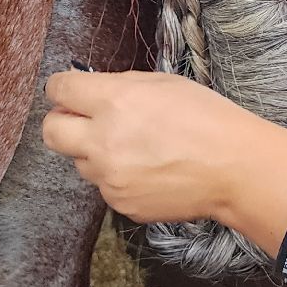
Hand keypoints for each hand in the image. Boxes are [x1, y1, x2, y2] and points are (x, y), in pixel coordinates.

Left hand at [42, 69, 276, 224]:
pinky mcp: (121, 203)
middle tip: (82, 119)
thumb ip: (118, 85)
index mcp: (114, 101)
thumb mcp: (162, 83)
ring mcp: (110, 177)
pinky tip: (149, 169)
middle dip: (61, 121)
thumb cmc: (206, 117)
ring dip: (94, 151)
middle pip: (51, 132)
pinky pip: (104, 186)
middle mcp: (103, 140)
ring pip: (79, 162)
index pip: (59, 90)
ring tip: (133, 147)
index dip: (62, 88)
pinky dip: (118, 177)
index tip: (70, 91)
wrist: (235, 168)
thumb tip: (86, 87)